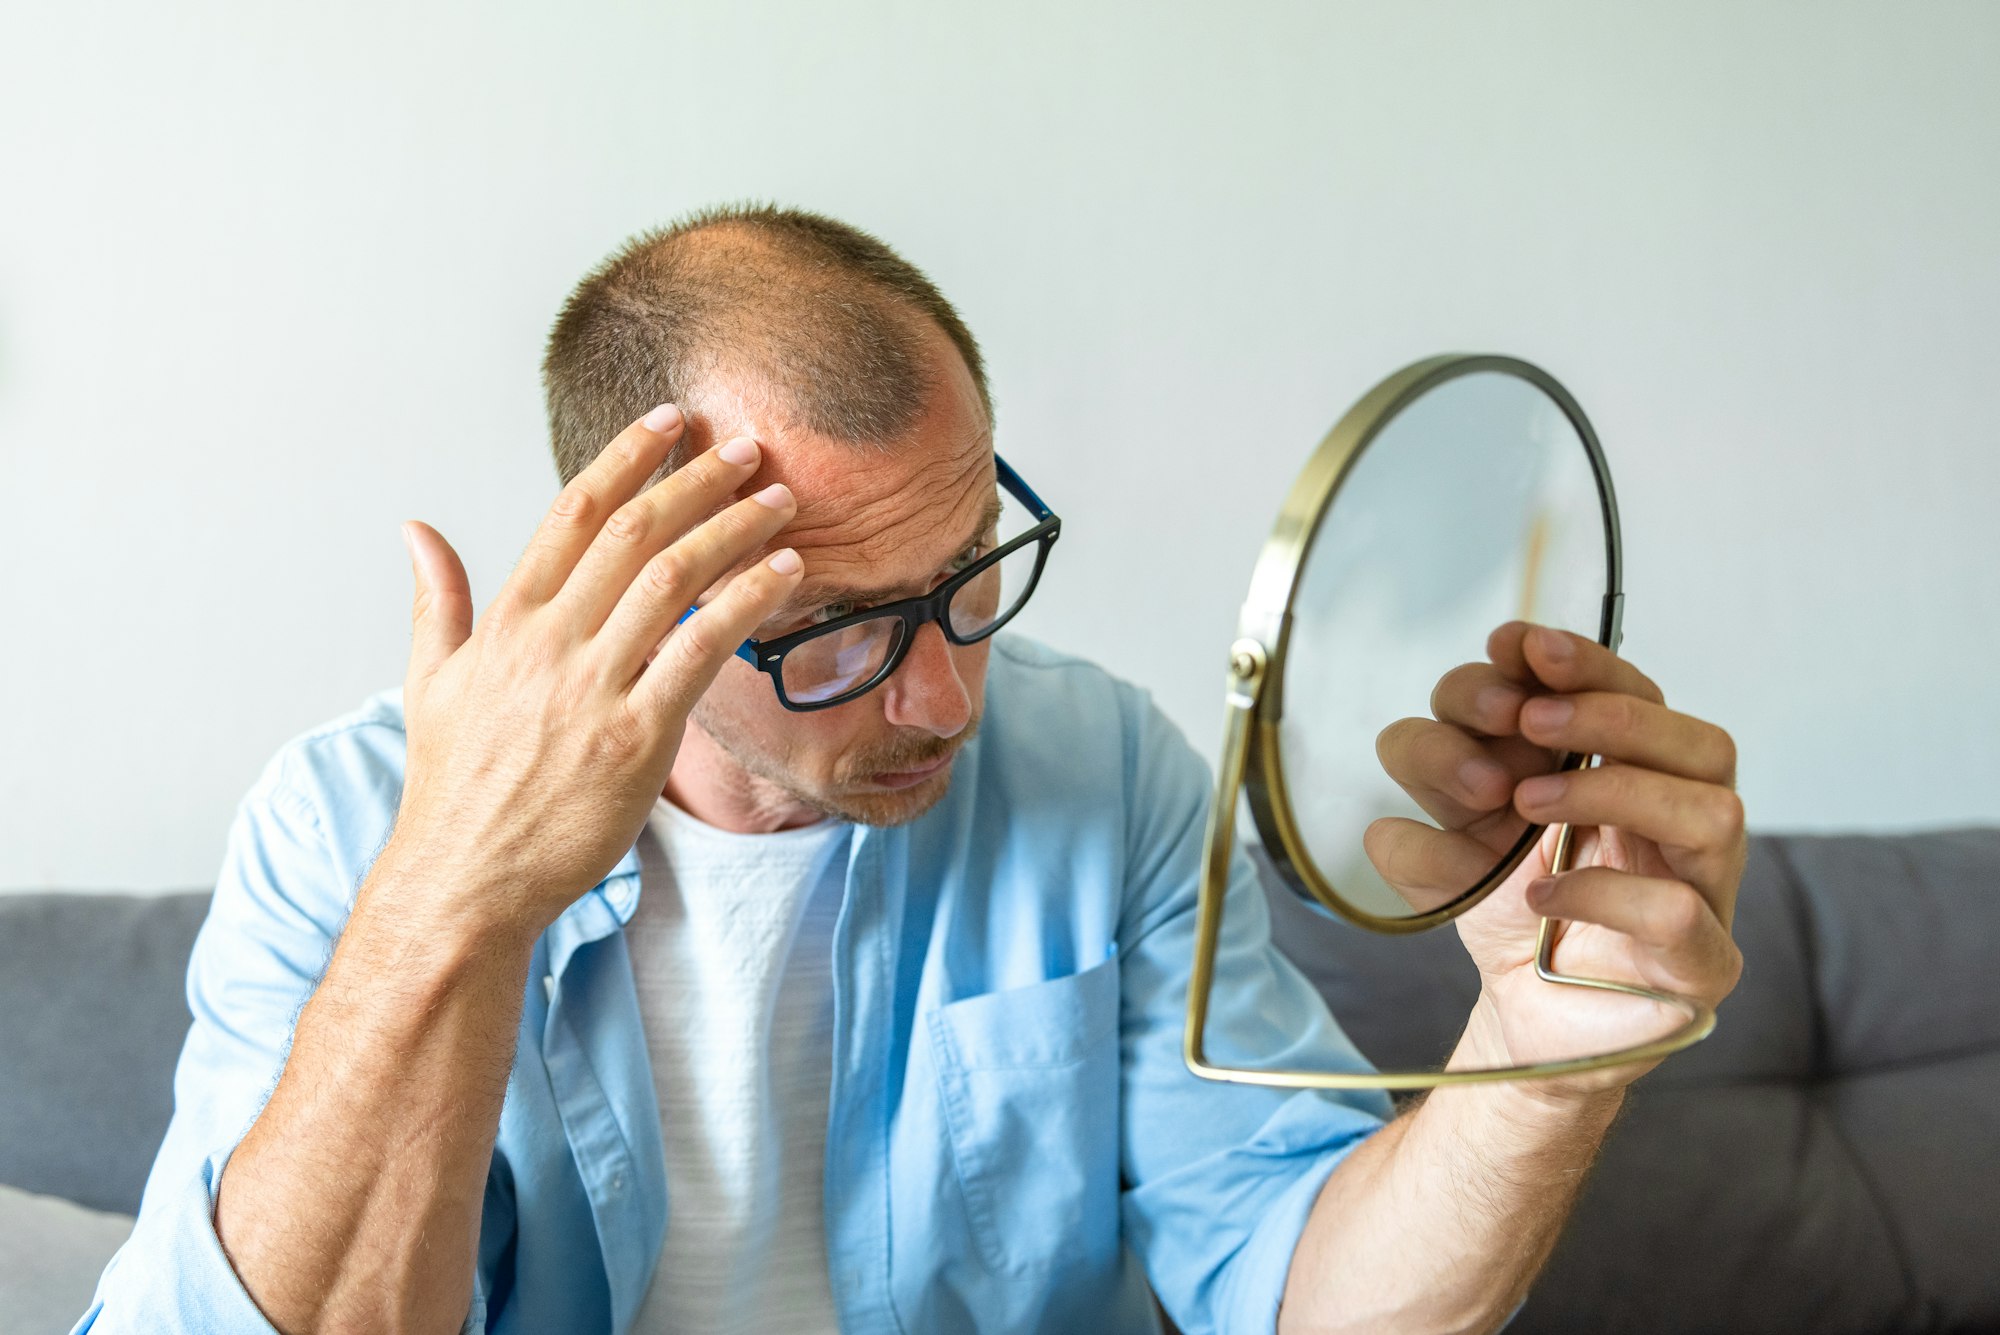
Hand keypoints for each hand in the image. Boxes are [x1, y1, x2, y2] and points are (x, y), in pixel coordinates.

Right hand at [384, 405, 802, 940]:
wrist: (464, 880)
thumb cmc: (454, 787)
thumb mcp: (429, 683)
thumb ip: (436, 600)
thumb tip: (418, 530)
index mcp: (506, 621)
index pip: (572, 512)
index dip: (626, 456)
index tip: (670, 421)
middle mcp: (550, 642)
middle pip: (635, 532)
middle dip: (697, 479)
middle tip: (748, 447)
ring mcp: (593, 688)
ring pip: (673, 578)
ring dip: (735, 528)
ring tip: (781, 499)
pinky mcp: (636, 737)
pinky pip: (702, 649)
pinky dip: (748, 601)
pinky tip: (787, 572)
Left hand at [1381, 622, 1746, 1097]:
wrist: (1526, 1020)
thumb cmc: (1511, 912)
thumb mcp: (1451, 840)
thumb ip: (1435, 801)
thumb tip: (1408, 801)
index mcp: (1631, 772)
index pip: (1635, 694)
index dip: (1583, 661)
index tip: (1516, 645)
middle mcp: (1680, 823)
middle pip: (1696, 739)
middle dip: (1606, 712)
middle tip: (1525, 717)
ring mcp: (1703, 893)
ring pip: (1713, 810)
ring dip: (1610, 789)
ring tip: (1524, 803)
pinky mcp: (1700, 967)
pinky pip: (1681, 913)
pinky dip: (1604, 892)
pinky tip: (1540, 896)